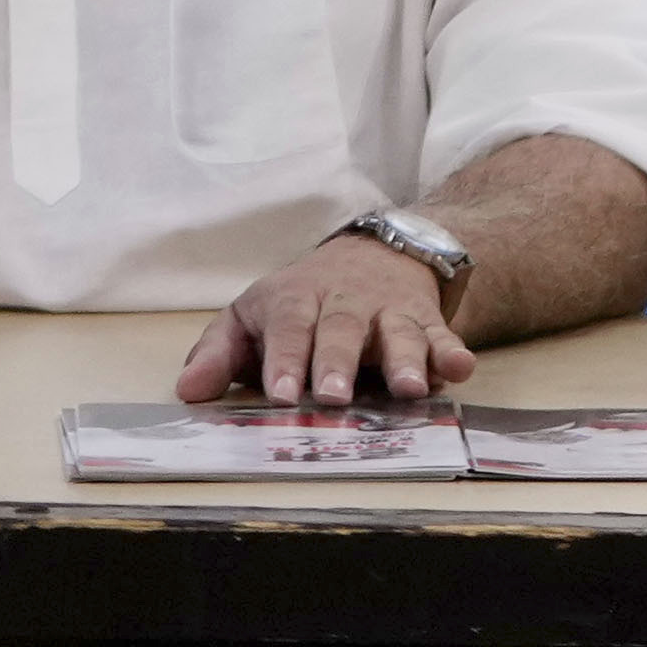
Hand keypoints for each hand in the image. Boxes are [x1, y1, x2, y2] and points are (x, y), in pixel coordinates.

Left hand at [178, 221, 472, 407]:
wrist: (376, 252)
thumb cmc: (299, 302)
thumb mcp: (250, 318)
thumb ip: (218, 355)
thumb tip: (188, 393)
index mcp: (295, 300)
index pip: (287, 326)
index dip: (285, 359)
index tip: (282, 393)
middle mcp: (344, 303)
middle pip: (341, 329)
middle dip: (338, 361)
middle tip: (335, 395)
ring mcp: (388, 311)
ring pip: (397, 331)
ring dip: (404, 358)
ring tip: (408, 389)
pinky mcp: (424, 319)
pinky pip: (440, 334)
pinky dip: (451, 351)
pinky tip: (459, 369)